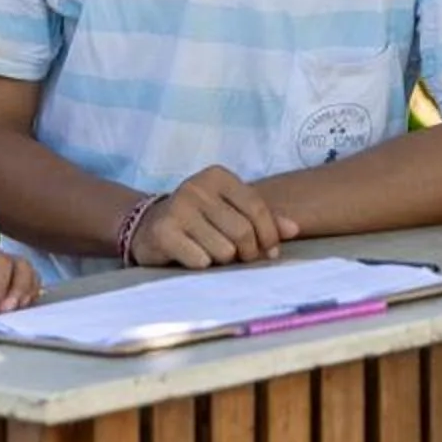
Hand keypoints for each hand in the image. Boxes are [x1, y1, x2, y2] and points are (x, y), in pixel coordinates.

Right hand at [130, 167, 300, 268]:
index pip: (257, 208)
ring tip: (212, 254)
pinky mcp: (164, 232)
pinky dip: (203, 265)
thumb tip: (294, 229)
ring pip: (224, 250)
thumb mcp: (229, 210)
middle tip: (241, 258)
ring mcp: (178, 208)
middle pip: (242, 232)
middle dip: (247, 252)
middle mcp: (196, 187)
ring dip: (223, 261)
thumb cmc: (199, 220)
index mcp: (217, 176)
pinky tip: (194, 257)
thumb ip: (263, 218)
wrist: (147, 226)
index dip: (269, 235)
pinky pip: (200, 260)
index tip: (270, 251)